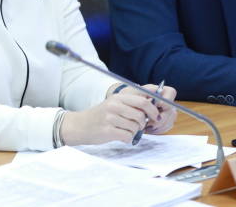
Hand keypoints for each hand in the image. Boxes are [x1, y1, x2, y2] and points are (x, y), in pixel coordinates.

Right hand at [60, 84, 176, 144]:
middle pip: (140, 114)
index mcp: (117, 97)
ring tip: (125, 130)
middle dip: (143, 123)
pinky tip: (120, 136)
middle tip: (141, 126)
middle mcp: (114, 105)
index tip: (156, 116)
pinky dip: (127, 138)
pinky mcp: (108, 131)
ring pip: (135, 127)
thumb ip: (130, 104)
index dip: (153, 109)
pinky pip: (128, 136)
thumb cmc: (100, 116)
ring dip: (134, 131)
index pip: (143, 100)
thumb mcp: (113, 104)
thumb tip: (153, 106)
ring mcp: (110, 118)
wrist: (80, 126)